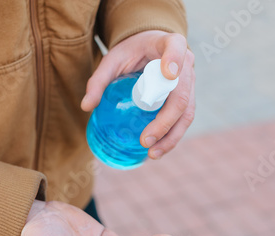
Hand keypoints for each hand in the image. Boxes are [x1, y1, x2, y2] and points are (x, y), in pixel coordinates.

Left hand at [81, 30, 195, 159]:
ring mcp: (189, 83)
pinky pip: (183, 120)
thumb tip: (86, 106)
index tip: (168, 73)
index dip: (175, 59)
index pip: (176, 46)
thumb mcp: (111, 60)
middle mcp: (186, 63)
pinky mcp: (187, 98)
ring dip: (172, 136)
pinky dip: (171, 137)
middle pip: (181, 94)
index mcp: (169, 43)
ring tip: (153, 153)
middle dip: (165, 121)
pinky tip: (157, 150)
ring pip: (187, 112)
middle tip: (146, 140)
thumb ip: (98, 80)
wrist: (148, 49)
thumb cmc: (130, 52)